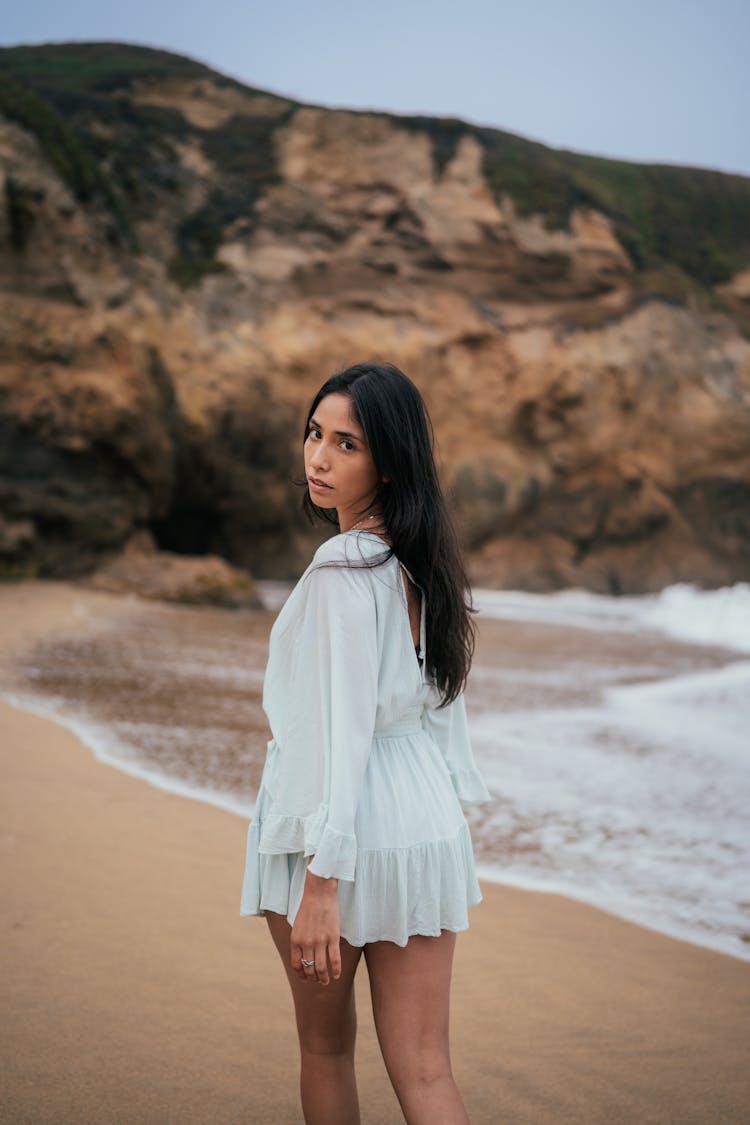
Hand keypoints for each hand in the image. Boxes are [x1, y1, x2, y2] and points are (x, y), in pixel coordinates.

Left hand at [290, 867, 341, 985]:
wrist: (319, 892)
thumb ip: (298, 941)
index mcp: (295, 940)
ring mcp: (320, 941)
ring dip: (324, 978)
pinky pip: (335, 959)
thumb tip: (302, 958)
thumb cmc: (308, 907)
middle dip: (313, 979)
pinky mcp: (333, 937)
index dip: (301, 975)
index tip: (306, 979)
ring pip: (321, 968)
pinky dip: (336, 970)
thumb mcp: (297, 925)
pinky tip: (337, 975)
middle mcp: (306, 943)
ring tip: (326, 981)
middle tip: (319, 981)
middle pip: (309, 969)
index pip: (296, 965)